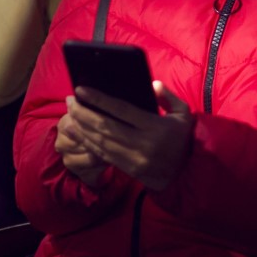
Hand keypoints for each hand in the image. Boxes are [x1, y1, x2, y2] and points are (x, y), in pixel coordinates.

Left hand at [64, 81, 193, 191]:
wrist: (186, 173)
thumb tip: (151, 83)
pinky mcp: (127, 169)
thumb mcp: (183, 114)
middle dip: (83, 113)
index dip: (99, 99)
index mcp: (154, 126)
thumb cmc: (182, 138)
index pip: (122, 110)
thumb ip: (167, 97)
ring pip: (100, 142)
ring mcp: (132, 158)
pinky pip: (102, 155)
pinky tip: (78, 133)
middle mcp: (141, 143)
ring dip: (81, 127)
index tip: (81, 90)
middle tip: (70, 101)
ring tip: (70, 114)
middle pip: (105, 126)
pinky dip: (87, 143)